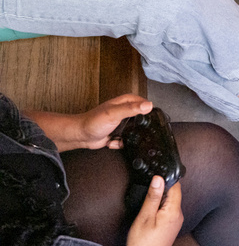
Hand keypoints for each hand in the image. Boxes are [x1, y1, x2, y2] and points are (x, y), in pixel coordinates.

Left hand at [22, 94, 151, 151]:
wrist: (80, 136)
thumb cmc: (93, 121)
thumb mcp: (114, 113)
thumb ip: (131, 109)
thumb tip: (148, 105)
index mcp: (126, 102)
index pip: (145, 103)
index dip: (149, 112)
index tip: (151, 120)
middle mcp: (126, 111)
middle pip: (142, 119)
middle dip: (140, 128)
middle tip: (134, 131)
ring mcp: (123, 123)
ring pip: (136, 131)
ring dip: (130, 137)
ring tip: (120, 137)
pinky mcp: (119, 133)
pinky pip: (128, 140)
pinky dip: (121, 143)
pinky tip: (113, 142)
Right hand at [125, 176, 182, 245]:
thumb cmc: (142, 245)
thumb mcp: (144, 217)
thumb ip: (153, 196)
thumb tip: (159, 178)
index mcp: (174, 211)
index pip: (176, 186)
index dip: (166, 178)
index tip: (156, 174)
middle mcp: (179, 215)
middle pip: (174, 193)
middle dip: (162, 188)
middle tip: (148, 192)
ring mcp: (176, 221)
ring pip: (170, 201)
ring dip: (160, 198)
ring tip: (148, 204)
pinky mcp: (172, 226)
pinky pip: (168, 210)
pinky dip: (160, 207)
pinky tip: (150, 213)